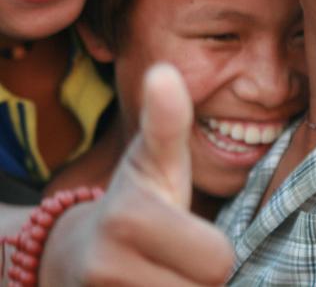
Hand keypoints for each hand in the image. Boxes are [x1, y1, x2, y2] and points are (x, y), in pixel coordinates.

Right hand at [39, 64, 233, 286]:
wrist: (76, 252)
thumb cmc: (137, 199)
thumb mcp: (155, 159)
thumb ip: (168, 122)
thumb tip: (165, 70)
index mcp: (130, 219)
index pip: (219, 262)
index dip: (214, 253)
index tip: (190, 235)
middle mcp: (105, 268)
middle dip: (199, 279)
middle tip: (177, 258)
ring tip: (162, 275)